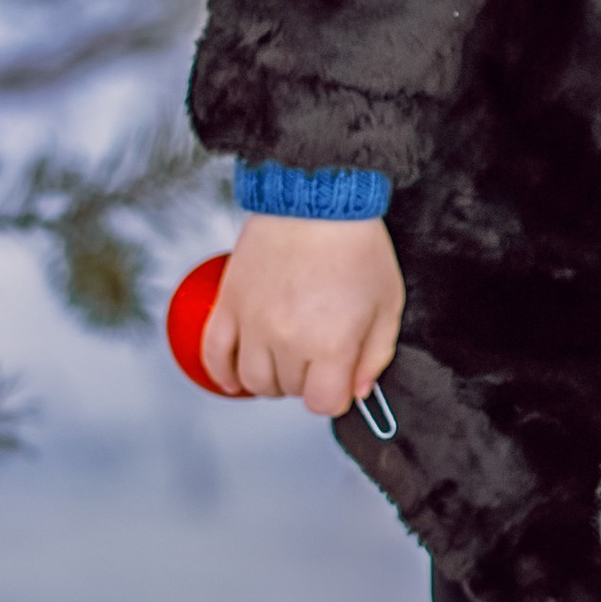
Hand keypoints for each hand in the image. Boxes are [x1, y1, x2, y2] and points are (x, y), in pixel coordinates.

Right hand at [203, 214, 403, 417]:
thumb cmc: (357, 244)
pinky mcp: (228, 304)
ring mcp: (253, 323)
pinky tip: (235, 378)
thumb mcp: (387, 303)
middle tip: (317, 352)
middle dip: (307, 379)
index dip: (335, 394)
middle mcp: (288, 341)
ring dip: (269, 378)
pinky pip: (213, 355)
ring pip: (252, 381)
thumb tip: (359, 390)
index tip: (339, 377)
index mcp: (331, 345)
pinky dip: (221, 374)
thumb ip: (376, 355)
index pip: (324, 403)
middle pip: (289, 391)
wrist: (316, 199)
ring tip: (283, 358)